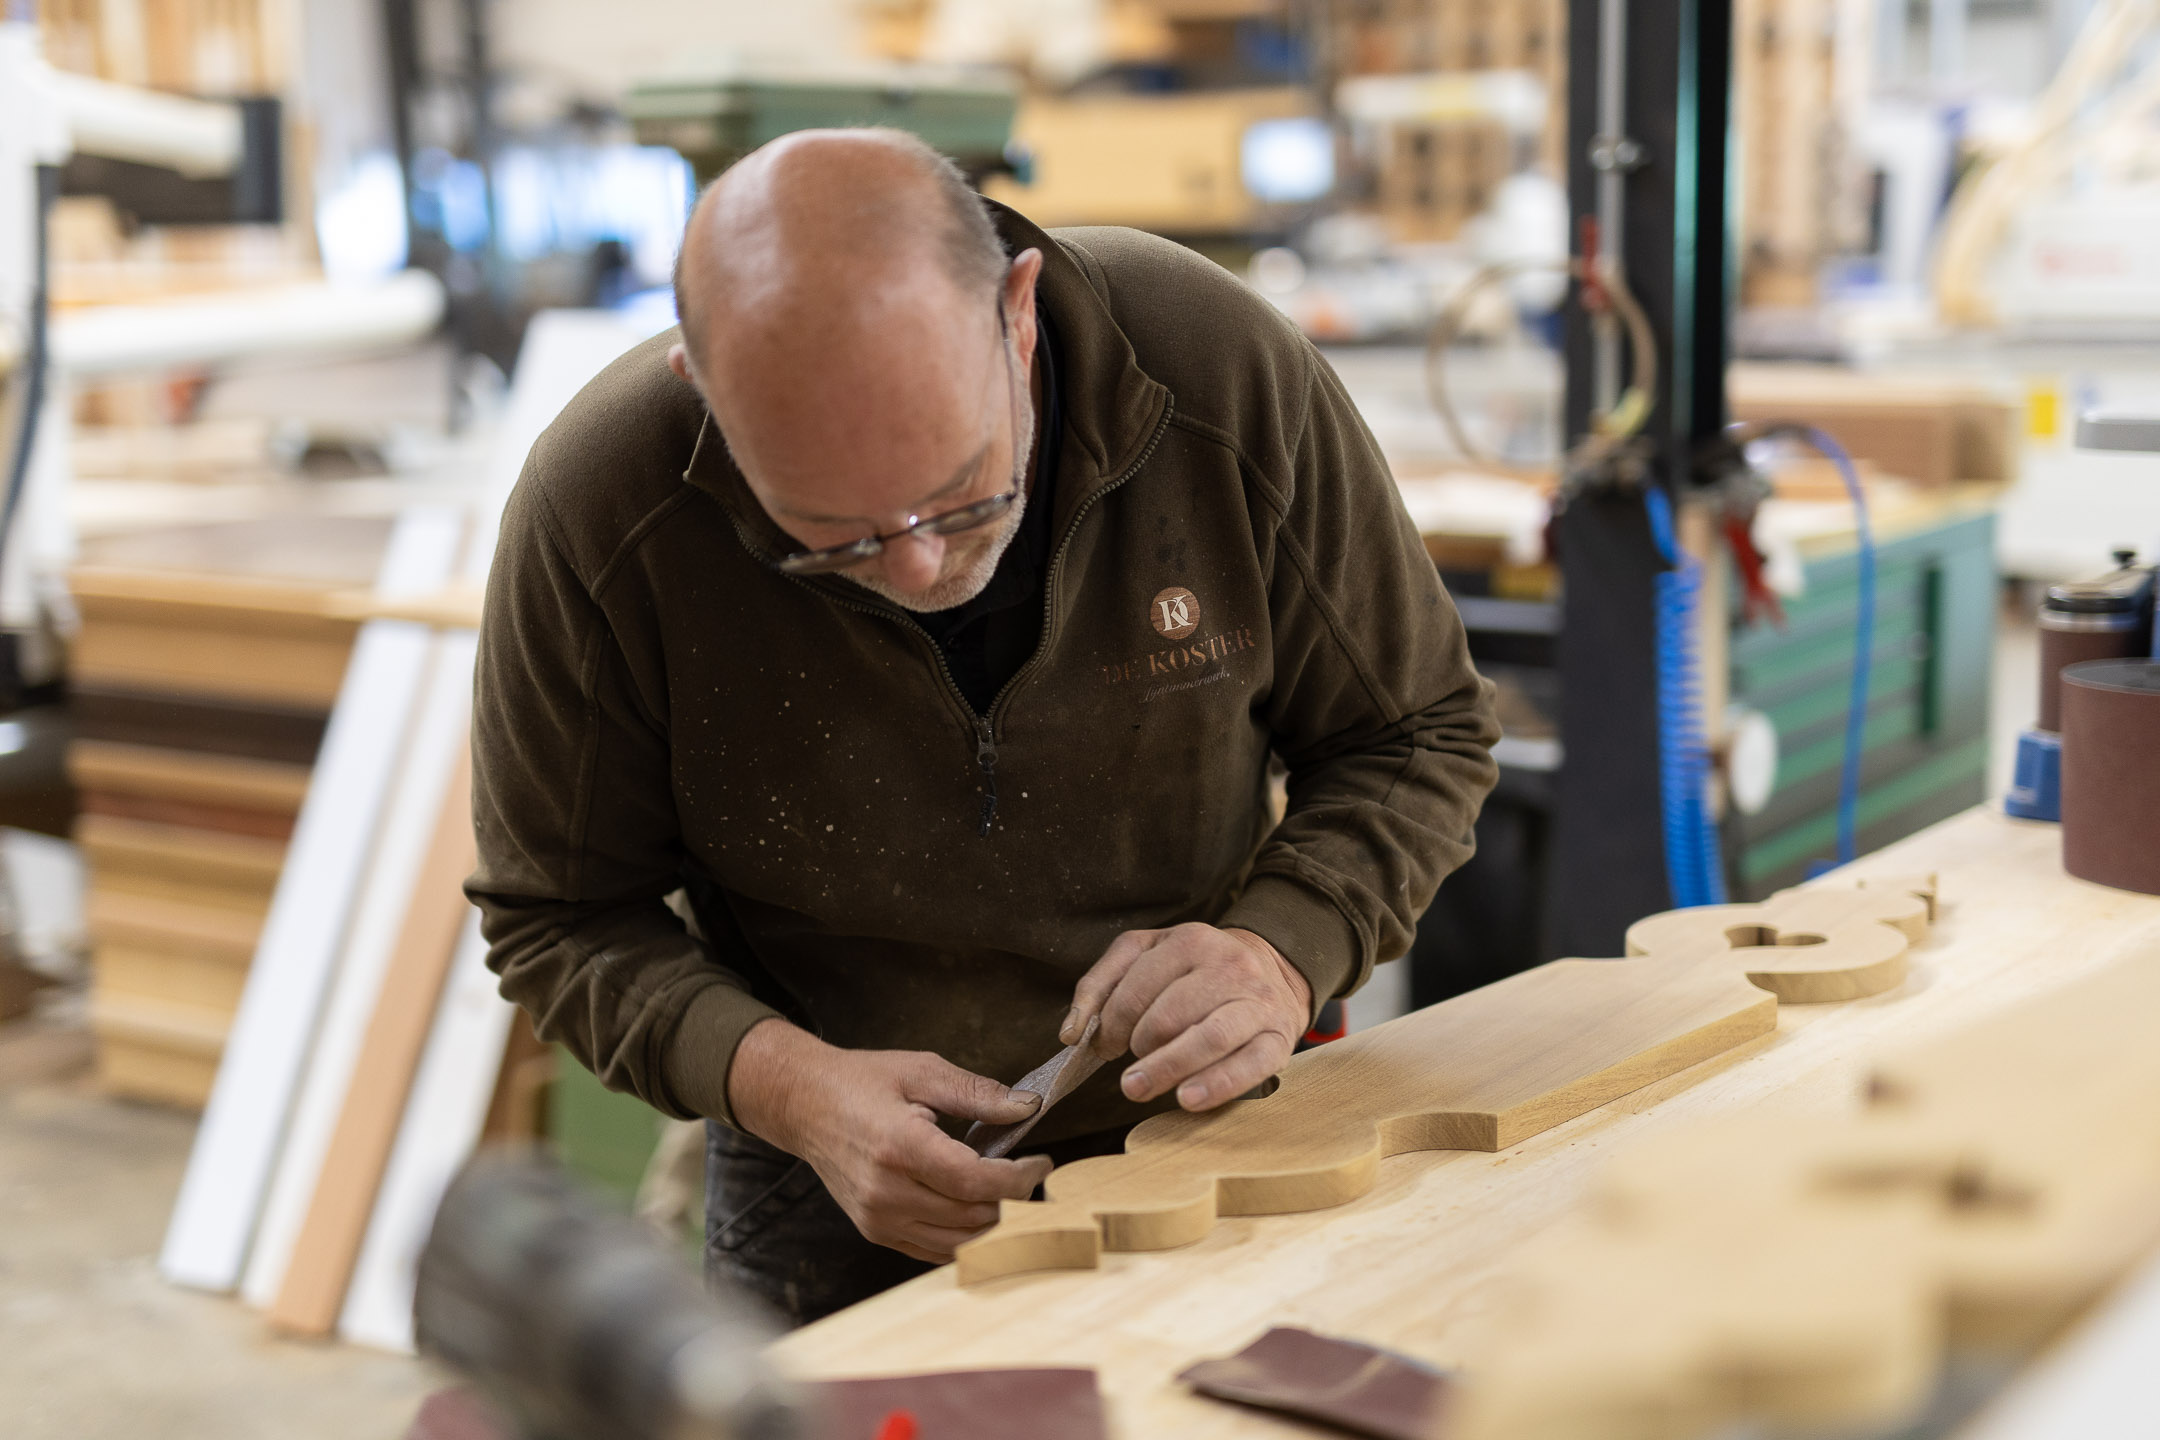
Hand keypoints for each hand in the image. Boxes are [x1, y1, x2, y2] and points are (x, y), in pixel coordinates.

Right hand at [727, 1021, 1054, 1261]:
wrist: (803, 1105)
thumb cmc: (861, 1082)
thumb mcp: (921, 1070)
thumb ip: (977, 1093)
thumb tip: (1026, 1108)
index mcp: (899, 1145)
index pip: (975, 1181)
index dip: (1019, 1179)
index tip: (1042, 1162)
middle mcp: (886, 1191)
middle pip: (973, 1216)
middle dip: (1013, 1199)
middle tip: (1029, 1173)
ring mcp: (878, 1218)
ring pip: (958, 1241)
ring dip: (993, 1222)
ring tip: (1008, 1191)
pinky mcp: (875, 1231)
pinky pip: (934, 1249)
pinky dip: (965, 1236)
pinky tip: (978, 1208)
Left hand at [1062, 924, 1312, 1112]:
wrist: (1274, 973)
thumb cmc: (1197, 971)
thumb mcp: (1146, 956)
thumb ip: (1101, 984)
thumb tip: (1071, 1033)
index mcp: (1191, 940)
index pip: (1137, 988)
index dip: (1110, 1023)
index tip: (1103, 1045)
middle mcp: (1229, 965)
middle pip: (1169, 1015)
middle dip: (1139, 1046)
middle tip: (1128, 1069)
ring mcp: (1258, 1002)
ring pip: (1208, 1037)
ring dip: (1166, 1068)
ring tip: (1137, 1089)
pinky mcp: (1278, 1038)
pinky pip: (1249, 1065)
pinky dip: (1217, 1084)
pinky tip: (1188, 1099)